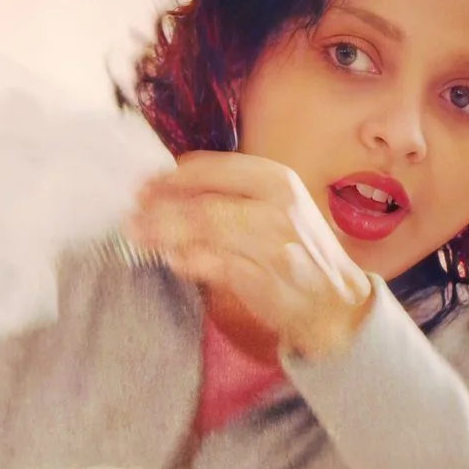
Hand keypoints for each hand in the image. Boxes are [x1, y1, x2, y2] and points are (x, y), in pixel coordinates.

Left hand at [127, 153, 371, 361]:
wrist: (338, 300)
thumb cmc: (298, 252)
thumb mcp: (273, 207)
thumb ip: (229, 195)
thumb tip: (170, 189)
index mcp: (275, 179)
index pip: (211, 168)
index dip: (171, 177)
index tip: (142, 185)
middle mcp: (276, 207)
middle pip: (203, 201)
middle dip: (160, 208)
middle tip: (131, 215)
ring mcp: (272, 244)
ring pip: (206, 230)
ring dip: (165, 233)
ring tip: (139, 236)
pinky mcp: (267, 280)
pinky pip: (217, 266)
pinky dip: (190, 261)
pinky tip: (171, 259)